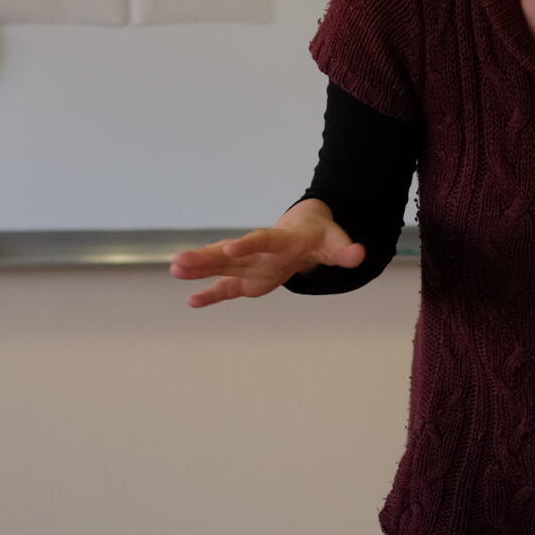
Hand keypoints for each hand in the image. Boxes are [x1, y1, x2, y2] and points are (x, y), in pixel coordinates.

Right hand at [170, 200, 364, 307]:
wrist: (307, 233)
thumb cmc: (322, 237)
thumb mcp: (337, 243)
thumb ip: (345, 251)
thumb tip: (360, 255)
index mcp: (281, 239)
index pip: (262, 239)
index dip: (247, 242)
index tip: (229, 246)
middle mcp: (259, 250)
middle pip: (230, 253)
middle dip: (206, 257)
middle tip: (179, 260)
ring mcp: (250, 263)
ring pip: (221, 266)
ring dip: (198, 269)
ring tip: (174, 269)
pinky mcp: (247, 278)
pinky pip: (226, 287)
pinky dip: (210, 294)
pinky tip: (191, 301)